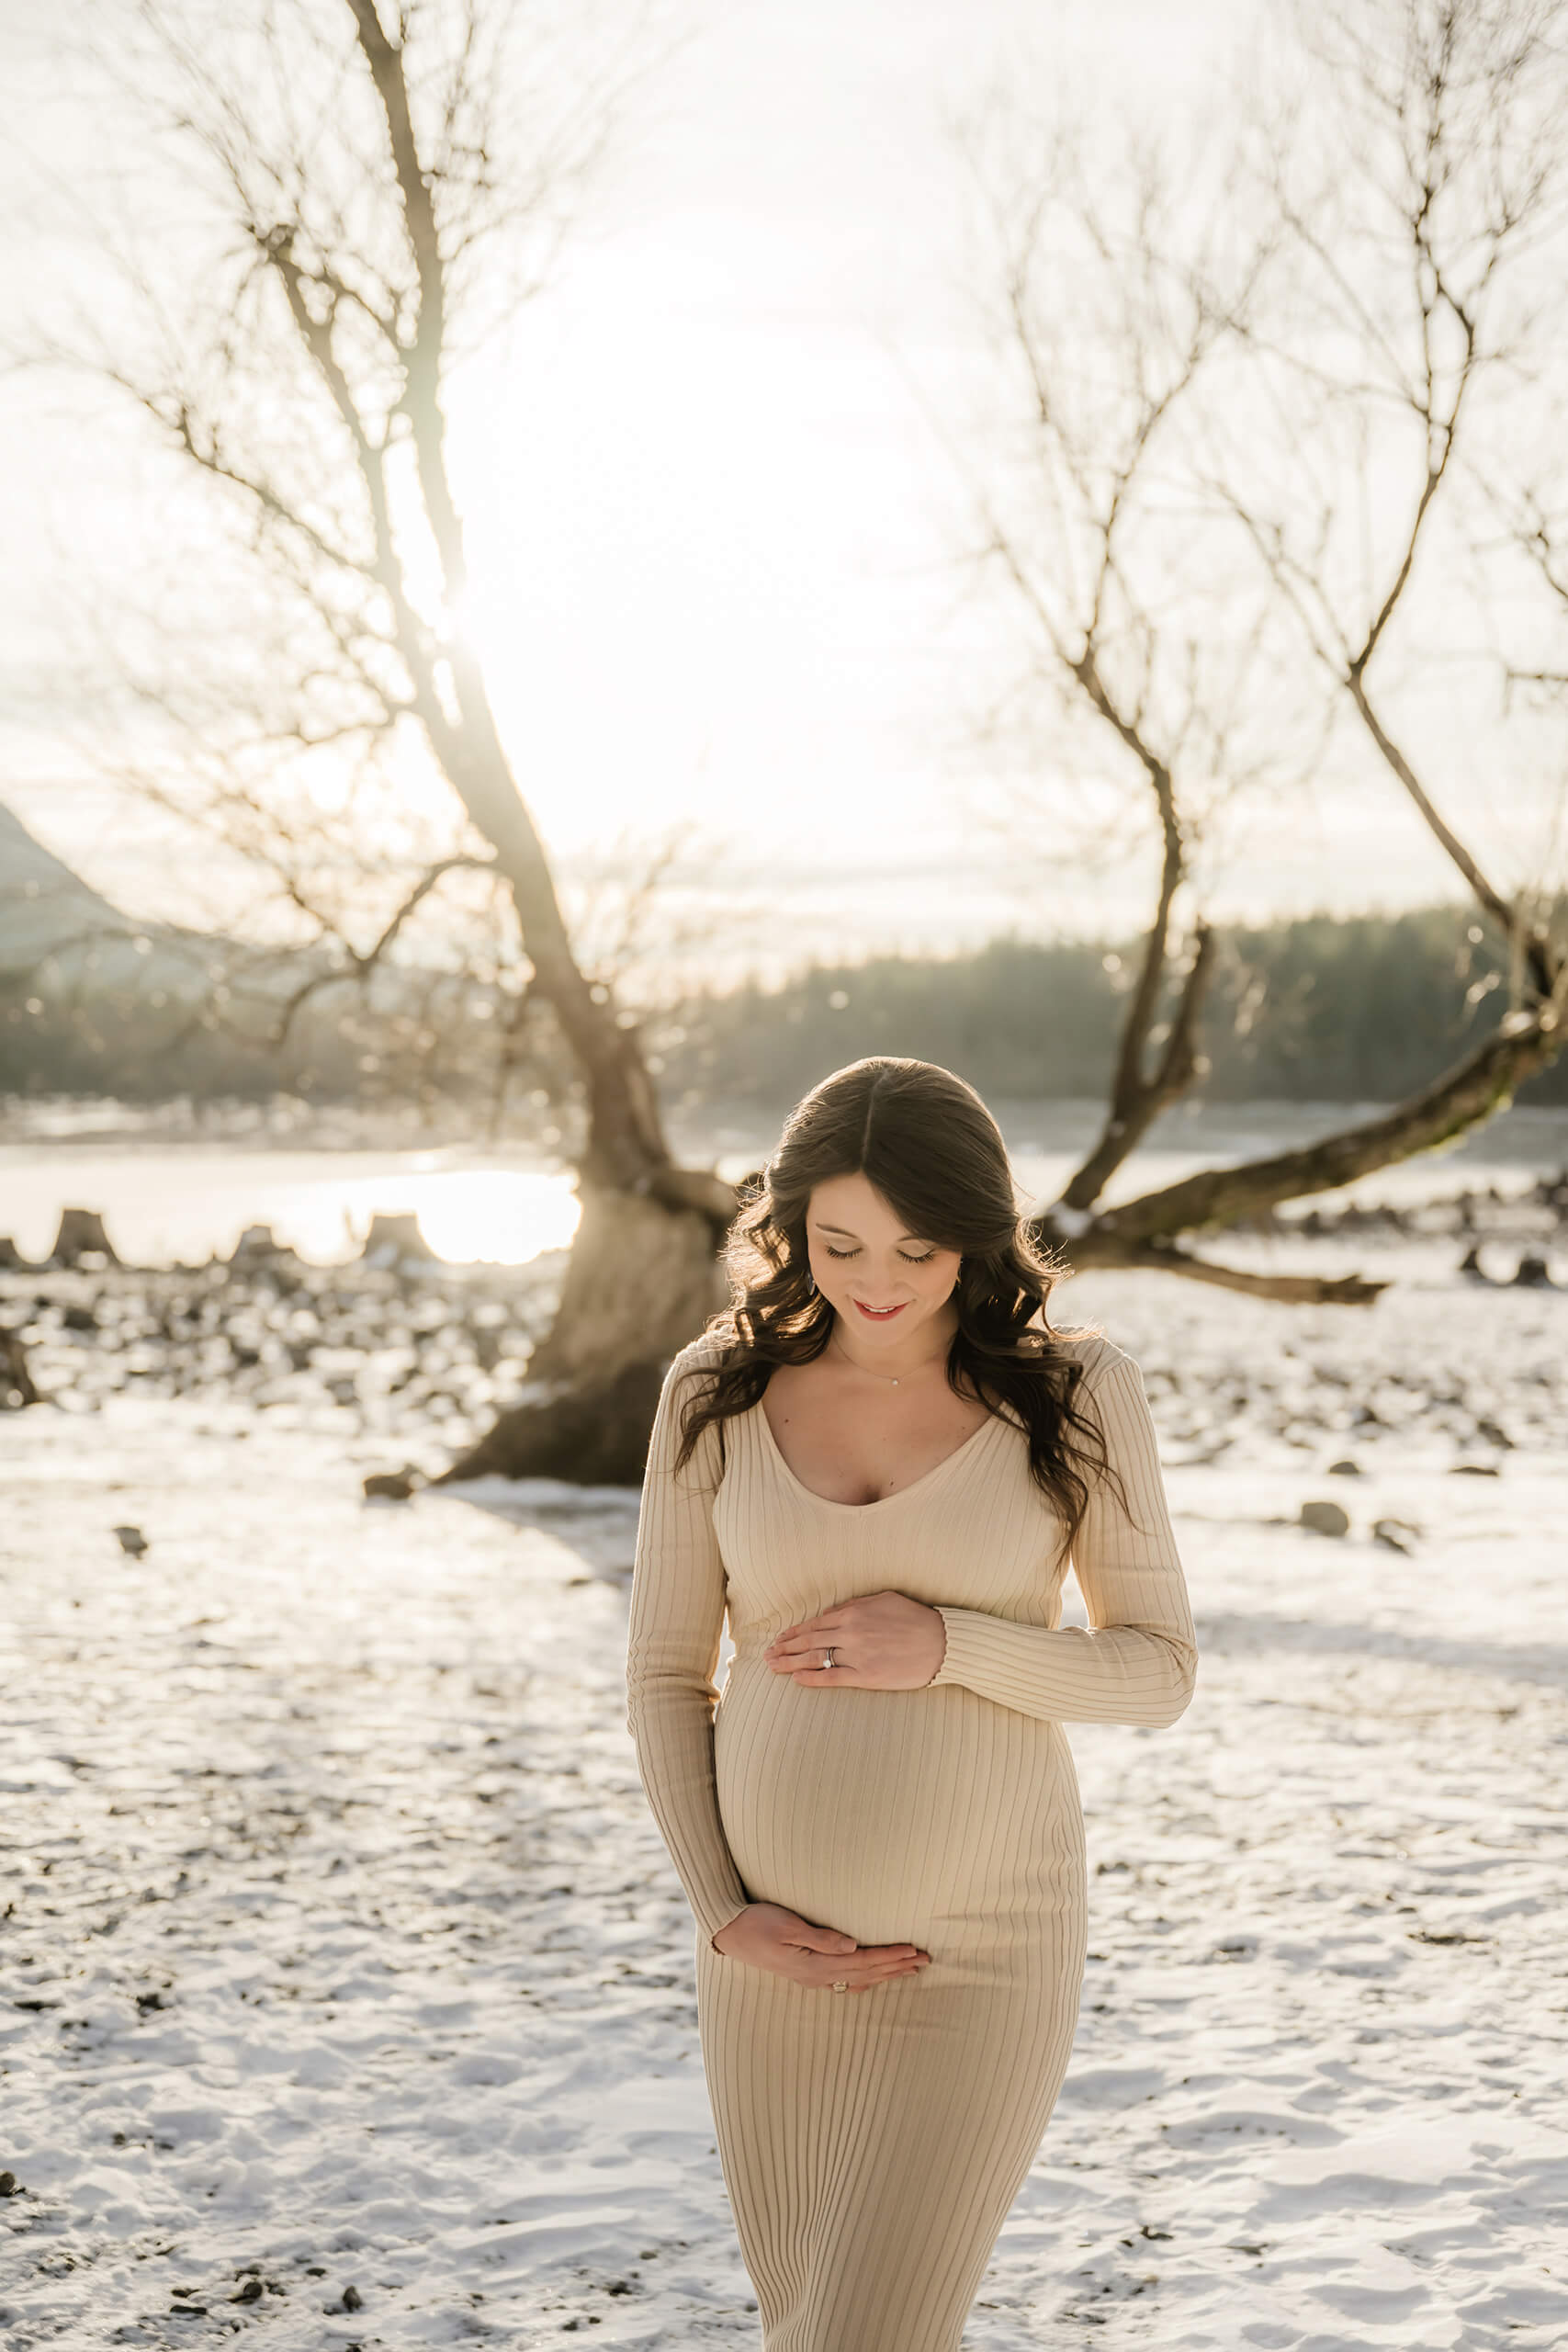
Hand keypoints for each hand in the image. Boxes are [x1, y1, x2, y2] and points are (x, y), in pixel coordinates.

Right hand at [710, 1901, 929, 1990]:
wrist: (729, 1935)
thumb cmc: (756, 1923)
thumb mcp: (787, 1926)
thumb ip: (821, 1937)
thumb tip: (853, 1944)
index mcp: (816, 1964)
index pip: (864, 1960)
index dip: (891, 1955)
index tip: (916, 1950)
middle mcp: (818, 1975)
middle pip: (867, 1972)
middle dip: (897, 1966)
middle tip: (926, 1960)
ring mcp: (812, 1977)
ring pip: (859, 1978)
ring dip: (886, 1973)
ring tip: (910, 1969)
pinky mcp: (806, 1972)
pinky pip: (845, 1980)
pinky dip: (866, 1978)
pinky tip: (874, 1978)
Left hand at [764, 1589, 947, 1689]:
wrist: (941, 1643)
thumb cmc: (915, 1618)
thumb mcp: (885, 1599)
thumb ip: (856, 1603)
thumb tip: (834, 1610)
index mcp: (854, 1611)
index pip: (815, 1623)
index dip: (794, 1632)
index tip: (780, 1638)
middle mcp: (851, 1632)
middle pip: (809, 1640)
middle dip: (785, 1648)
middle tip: (767, 1655)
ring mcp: (858, 1654)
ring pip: (815, 1658)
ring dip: (791, 1663)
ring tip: (773, 1667)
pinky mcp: (867, 1675)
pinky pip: (833, 1677)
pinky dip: (812, 1678)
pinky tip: (797, 1680)